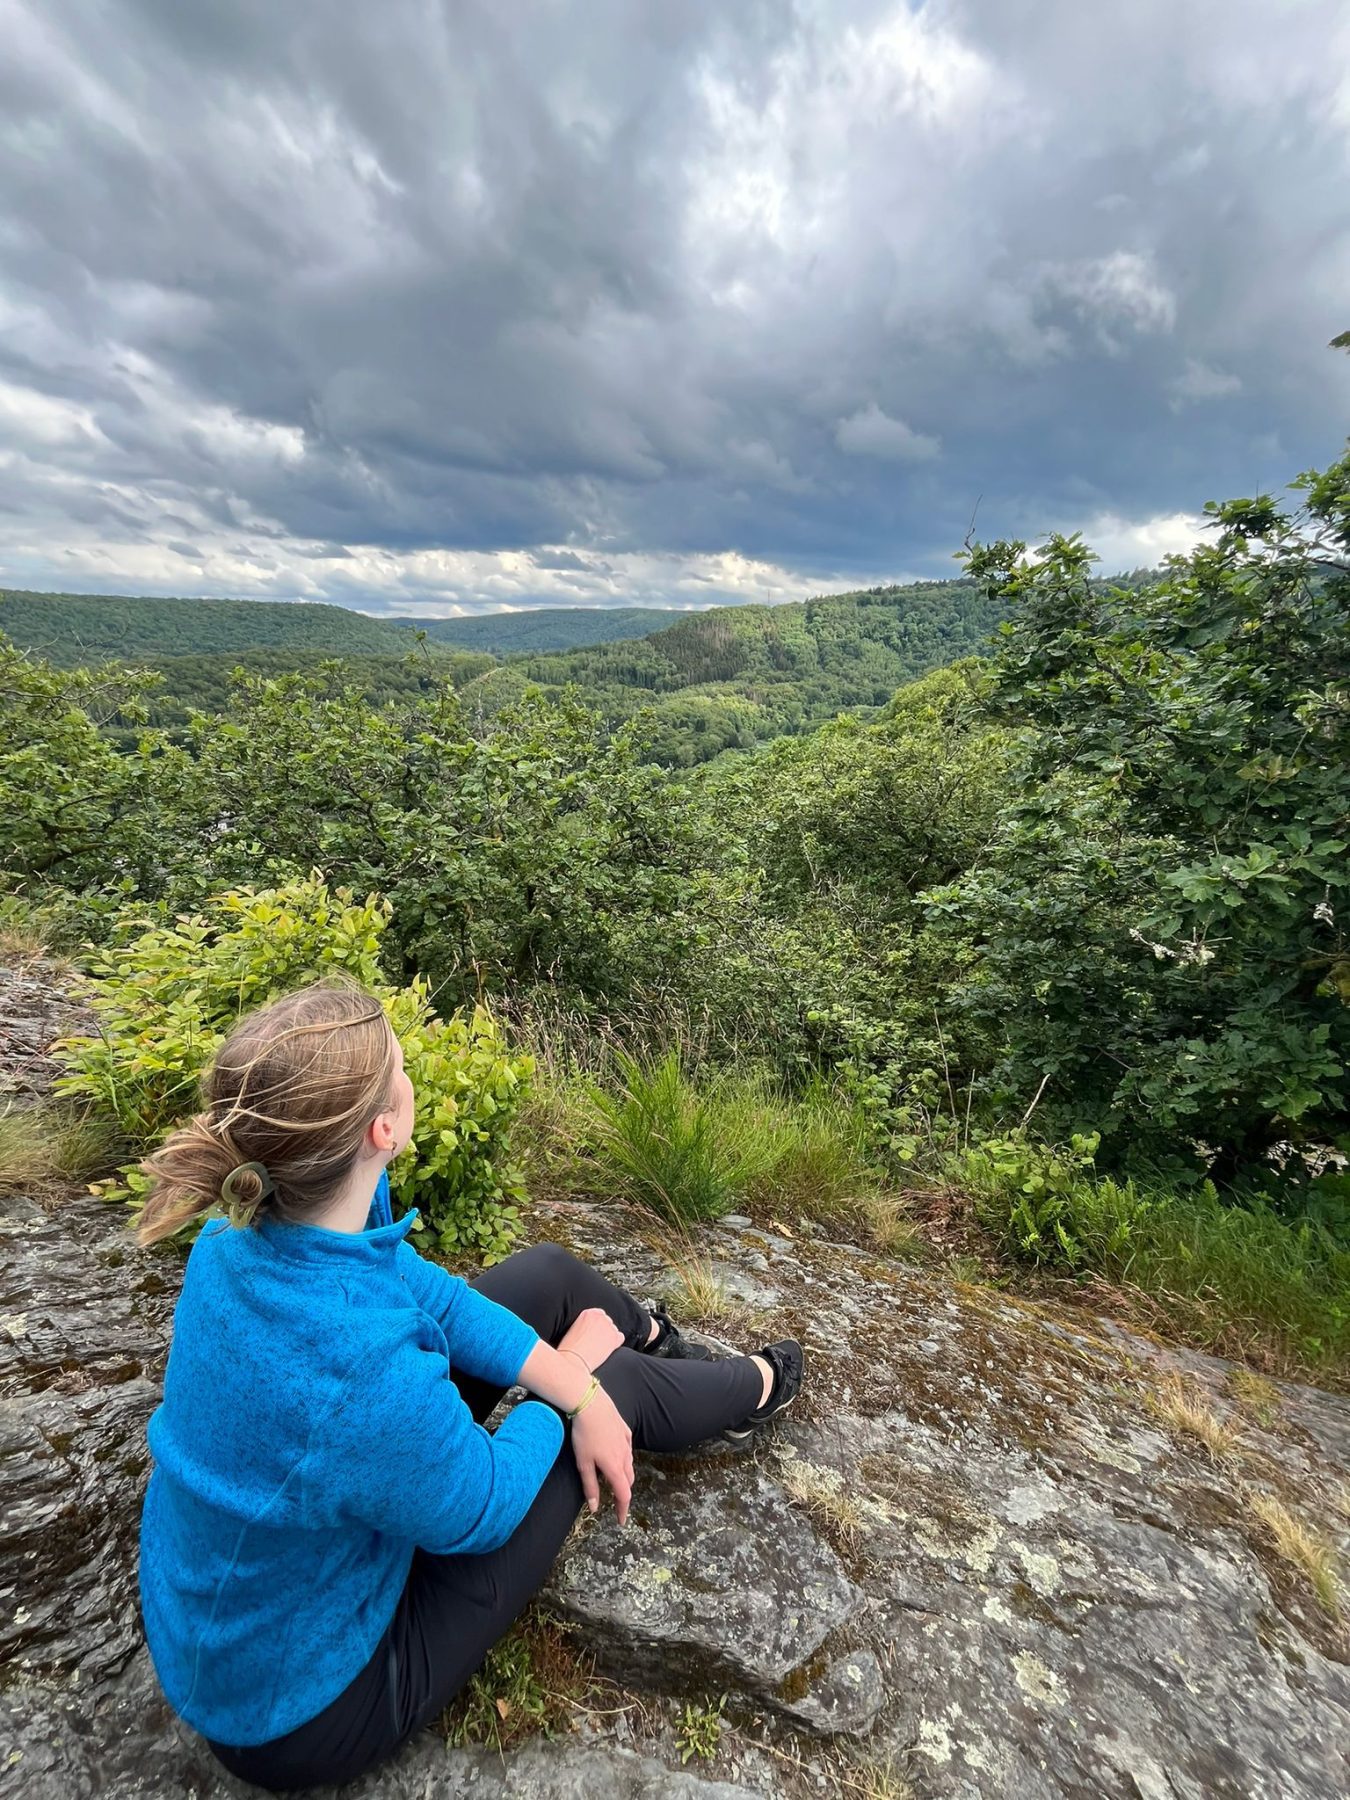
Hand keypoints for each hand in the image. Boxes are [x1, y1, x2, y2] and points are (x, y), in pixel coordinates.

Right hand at [557, 1306, 623, 1374]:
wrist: (572, 1361)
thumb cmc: (568, 1351)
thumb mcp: (573, 1331)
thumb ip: (584, 1326)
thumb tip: (591, 1332)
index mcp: (588, 1313)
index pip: (598, 1315)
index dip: (596, 1326)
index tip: (592, 1334)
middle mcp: (600, 1316)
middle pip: (607, 1322)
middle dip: (603, 1331)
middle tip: (594, 1343)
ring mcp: (609, 1326)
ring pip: (613, 1330)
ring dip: (608, 1338)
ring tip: (598, 1349)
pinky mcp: (614, 1337)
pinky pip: (620, 1338)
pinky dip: (615, 1344)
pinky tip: (606, 1351)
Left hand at [570, 1388, 633, 1523]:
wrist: (591, 1404)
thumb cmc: (584, 1434)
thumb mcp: (583, 1464)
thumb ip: (590, 1486)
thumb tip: (595, 1507)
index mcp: (614, 1468)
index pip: (623, 1495)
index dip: (623, 1510)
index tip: (621, 1521)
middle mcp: (625, 1457)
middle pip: (628, 1481)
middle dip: (623, 1492)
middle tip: (614, 1500)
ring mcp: (626, 1442)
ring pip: (629, 1464)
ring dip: (623, 1475)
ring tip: (613, 1479)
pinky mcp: (624, 1430)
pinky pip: (627, 1448)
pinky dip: (623, 1457)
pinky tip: (615, 1454)